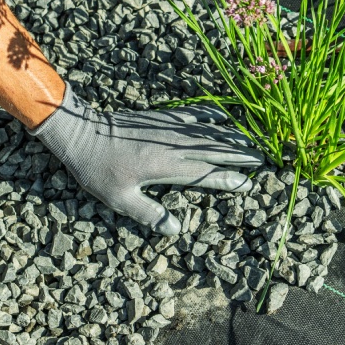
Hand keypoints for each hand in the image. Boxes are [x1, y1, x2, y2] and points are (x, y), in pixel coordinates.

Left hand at [30, 83, 263, 234]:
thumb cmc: (97, 170)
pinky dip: (210, 116)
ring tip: (252, 141)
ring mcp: (168, 129)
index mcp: (166, 167)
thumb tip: (175, 229)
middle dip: (240, 155)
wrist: (81, 132)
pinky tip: (223, 117)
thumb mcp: (119, 199)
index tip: (249, 184)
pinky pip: (192, 115)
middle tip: (263, 159)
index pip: (206, 174)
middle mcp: (172, 146)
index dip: (229, 179)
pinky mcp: (160, 118)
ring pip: (208, 131)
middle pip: (214, 149)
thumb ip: (149, 214)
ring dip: (232, 136)